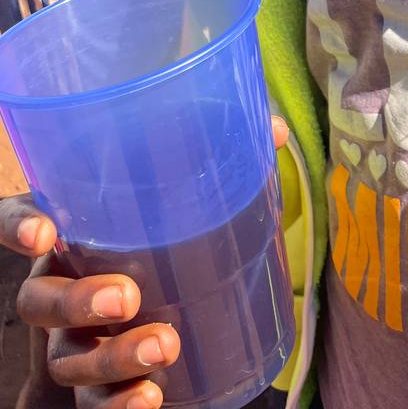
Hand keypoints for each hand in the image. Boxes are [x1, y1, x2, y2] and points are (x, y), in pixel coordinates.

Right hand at [5, 117, 288, 408]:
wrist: (136, 321)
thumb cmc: (154, 239)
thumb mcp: (173, 199)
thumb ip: (216, 163)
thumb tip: (275, 132)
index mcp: (67, 231)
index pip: (14, 219)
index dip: (18, 225)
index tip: (44, 229)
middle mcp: (55, 286)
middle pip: (41, 300)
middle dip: (80, 302)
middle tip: (128, 296)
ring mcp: (67, 341)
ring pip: (68, 357)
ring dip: (112, 357)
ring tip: (163, 348)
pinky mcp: (90, 384)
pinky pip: (93, 403)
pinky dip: (119, 404)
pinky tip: (151, 397)